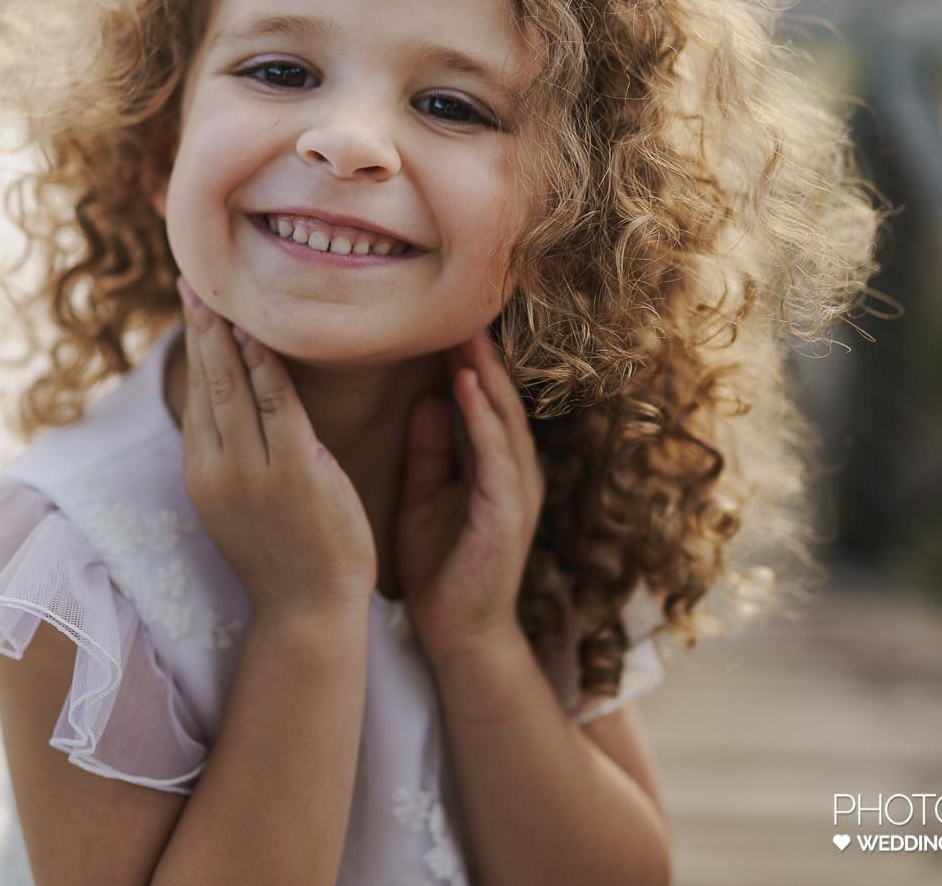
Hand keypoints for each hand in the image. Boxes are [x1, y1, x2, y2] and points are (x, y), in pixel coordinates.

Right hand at [175, 280, 378, 619]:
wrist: (307, 611)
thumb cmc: (285, 556)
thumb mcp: (241, 503)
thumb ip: (233, 455)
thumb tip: (232, 409)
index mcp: (202, 475)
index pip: (194, 397)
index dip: (193, 350)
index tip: (192, 308)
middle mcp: (217, 469)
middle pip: (205, 384)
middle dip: (199, 330)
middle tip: (194, 281)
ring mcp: (253, 471)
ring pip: (233, 388)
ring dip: (225, 337)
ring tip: (219, 295)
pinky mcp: (294, 472)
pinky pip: (277, 406)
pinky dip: (266, 366)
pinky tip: (259, 333)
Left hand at [394, 328, 544, 665]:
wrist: (457, 635)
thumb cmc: (440, 567)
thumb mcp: (426, 494)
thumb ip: (429, 448)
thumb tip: (424, 395)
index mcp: (495, 466)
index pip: (483, 400)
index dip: (466, 358)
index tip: (441, 316)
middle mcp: (514, 472)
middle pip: (500, 399)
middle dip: (481, 354)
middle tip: (459, 306)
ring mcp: (517, 492)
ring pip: (505, 419)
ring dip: (486, 375)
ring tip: (466, 333)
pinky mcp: (508, 515)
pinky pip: (497, 456)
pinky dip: (484, 420)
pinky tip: (468, 389)